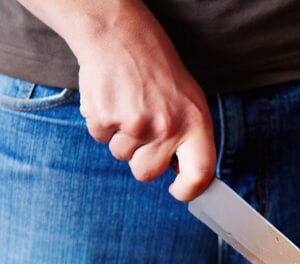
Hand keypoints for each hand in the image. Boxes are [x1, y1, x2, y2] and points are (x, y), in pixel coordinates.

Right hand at [75, 14, 214, 201]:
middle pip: (146, 173)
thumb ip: (190, 138)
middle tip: (143, 130)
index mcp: (195, 123)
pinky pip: (100, 138)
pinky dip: (103, 123)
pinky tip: (112, 99)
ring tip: (129, 105)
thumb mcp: (189, 102)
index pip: (199, 173)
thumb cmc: (159, 73)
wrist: (121, 37)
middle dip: (141, 160)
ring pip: (121, 156)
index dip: (188, 190)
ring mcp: (134, 123)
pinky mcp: (104, 117)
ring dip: (121, 137)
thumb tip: (184, 174)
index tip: (178, 191)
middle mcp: (167, 126)